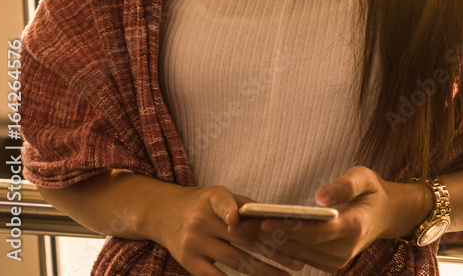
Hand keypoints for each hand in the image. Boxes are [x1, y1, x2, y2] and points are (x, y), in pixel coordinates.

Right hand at [154, 183, 306, 275]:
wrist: (164, 213)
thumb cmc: (202, 204)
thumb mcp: (218, 195)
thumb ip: (244, 205)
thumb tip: (279, 216)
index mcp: (211, 200)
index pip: (222, 203)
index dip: (229, 210)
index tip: (235, 218)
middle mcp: (201, 222)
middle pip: (243, 239)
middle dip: (274, 251)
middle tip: (298, 262)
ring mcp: (195, 244)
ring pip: (235, 260)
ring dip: (264, 270)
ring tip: (286, 275)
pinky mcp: (190, 262)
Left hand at [226, 166, 428, 272]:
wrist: (387, 215)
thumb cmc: (372, 191)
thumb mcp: (364, 178)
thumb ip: (343, 186)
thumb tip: (319, 196)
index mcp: (354, 228)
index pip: (315, 232)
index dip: (287, 227)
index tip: (261, 220)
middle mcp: (344, 251)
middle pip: (299, 245)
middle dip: (266, 234)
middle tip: (237, 223)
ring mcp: (337, 261)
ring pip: (295, 253)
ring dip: (267, 242)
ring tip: (239, 228)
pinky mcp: (329, 264)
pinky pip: (299, 256)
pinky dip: (278, 245)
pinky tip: (256, 235)